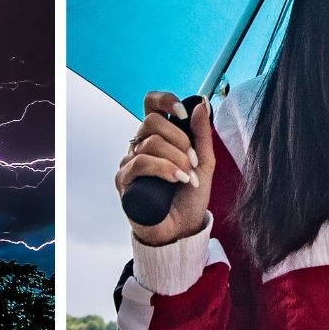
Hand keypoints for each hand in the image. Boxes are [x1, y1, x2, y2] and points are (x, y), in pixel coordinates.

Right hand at [114, 91, 213, 245]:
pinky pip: (141, 162)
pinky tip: (176, 179)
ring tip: (187, 177)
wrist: (182, 229)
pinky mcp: (124, 180)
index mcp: (159, 137)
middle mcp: (141, 146)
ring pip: (150, 142)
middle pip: (151, 121)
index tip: (182, 113)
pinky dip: (164, 168)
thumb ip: (202, 134)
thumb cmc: (189, 198)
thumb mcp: (204, 163)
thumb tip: (201, 104)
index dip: (164, 100)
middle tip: (192, 161)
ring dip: (176, 158)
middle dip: (179, 139)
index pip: (151, 104)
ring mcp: (130, 162)